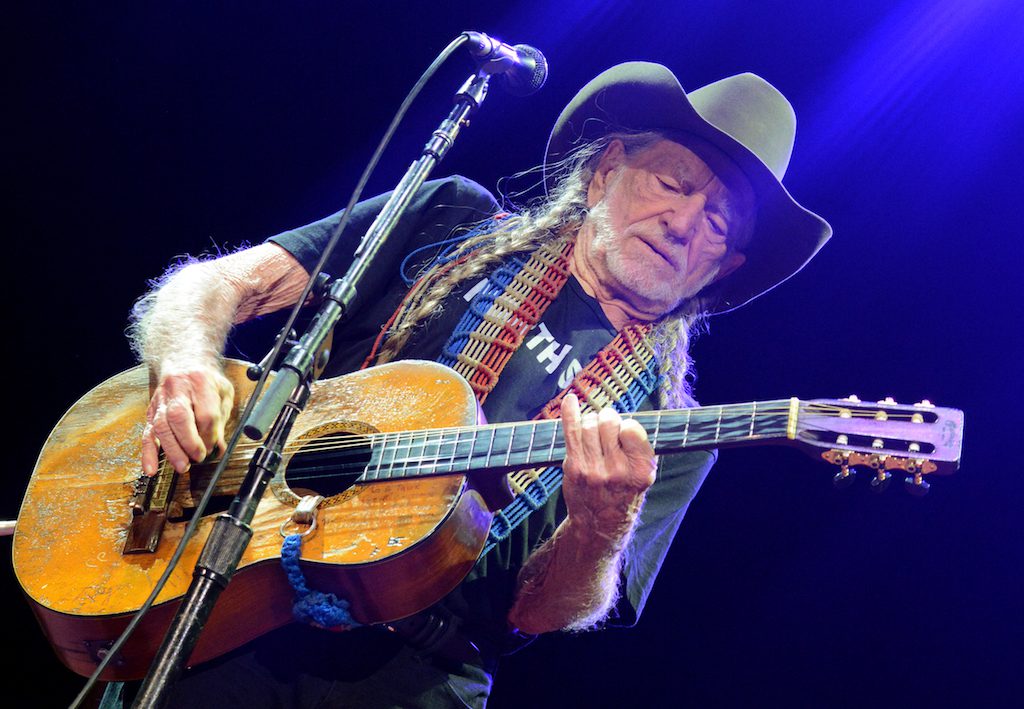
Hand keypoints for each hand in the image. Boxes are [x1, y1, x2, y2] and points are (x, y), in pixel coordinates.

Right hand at [141, 365, 233, 475]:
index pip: (205, 412)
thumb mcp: (223, 393)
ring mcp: (161, 400)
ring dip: (172, 450)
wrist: (183, 362)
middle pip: (179, 417)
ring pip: (161, 426)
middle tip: (198, 458)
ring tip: (182, 466)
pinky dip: (148, 453)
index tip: (213, 447)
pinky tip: (150, 468)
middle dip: (189, 442)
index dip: (210, 434)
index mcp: (200, 381)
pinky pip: (147, 433)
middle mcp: (177, 388)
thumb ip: (222, 419)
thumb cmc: (206, 381)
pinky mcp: (151, 412)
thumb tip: (218, 448)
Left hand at [559, 392, 656, 546]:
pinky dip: (569, 413)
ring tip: (594, 433)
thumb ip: (638, 448)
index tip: (623, 434)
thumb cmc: (623, 493)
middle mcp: (617, 470)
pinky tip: (570, 400)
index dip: (626, 426)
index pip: (632, 428)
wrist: (600, 524)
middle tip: (607, 430)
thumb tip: (618, 416)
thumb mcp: (643, 476)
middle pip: (608, 422)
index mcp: (640, 470)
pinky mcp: (574, 468)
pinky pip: (570, 432)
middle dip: (607, 420)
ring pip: (588, 425)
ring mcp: (593, 469)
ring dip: (591, 422)